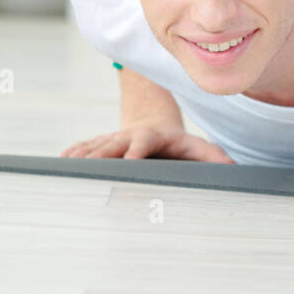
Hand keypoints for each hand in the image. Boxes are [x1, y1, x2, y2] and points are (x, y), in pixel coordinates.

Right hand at [60, 123, 233, 162]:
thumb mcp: (199, 147)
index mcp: (153, 136)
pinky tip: (61, 165)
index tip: (130, 161)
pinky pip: (84, 147)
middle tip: (92, 171)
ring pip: (95, 146)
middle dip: (103, 157)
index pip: (143, 142)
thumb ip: (215, 158)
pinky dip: (73, 154)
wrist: (155, 122)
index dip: (136, 151)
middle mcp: (129, 135)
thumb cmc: (181, 142)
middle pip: (113, 144)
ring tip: (70, 169)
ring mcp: (113, 138)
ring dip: (83, 157)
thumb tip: (233, 169)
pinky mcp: (101, 143)